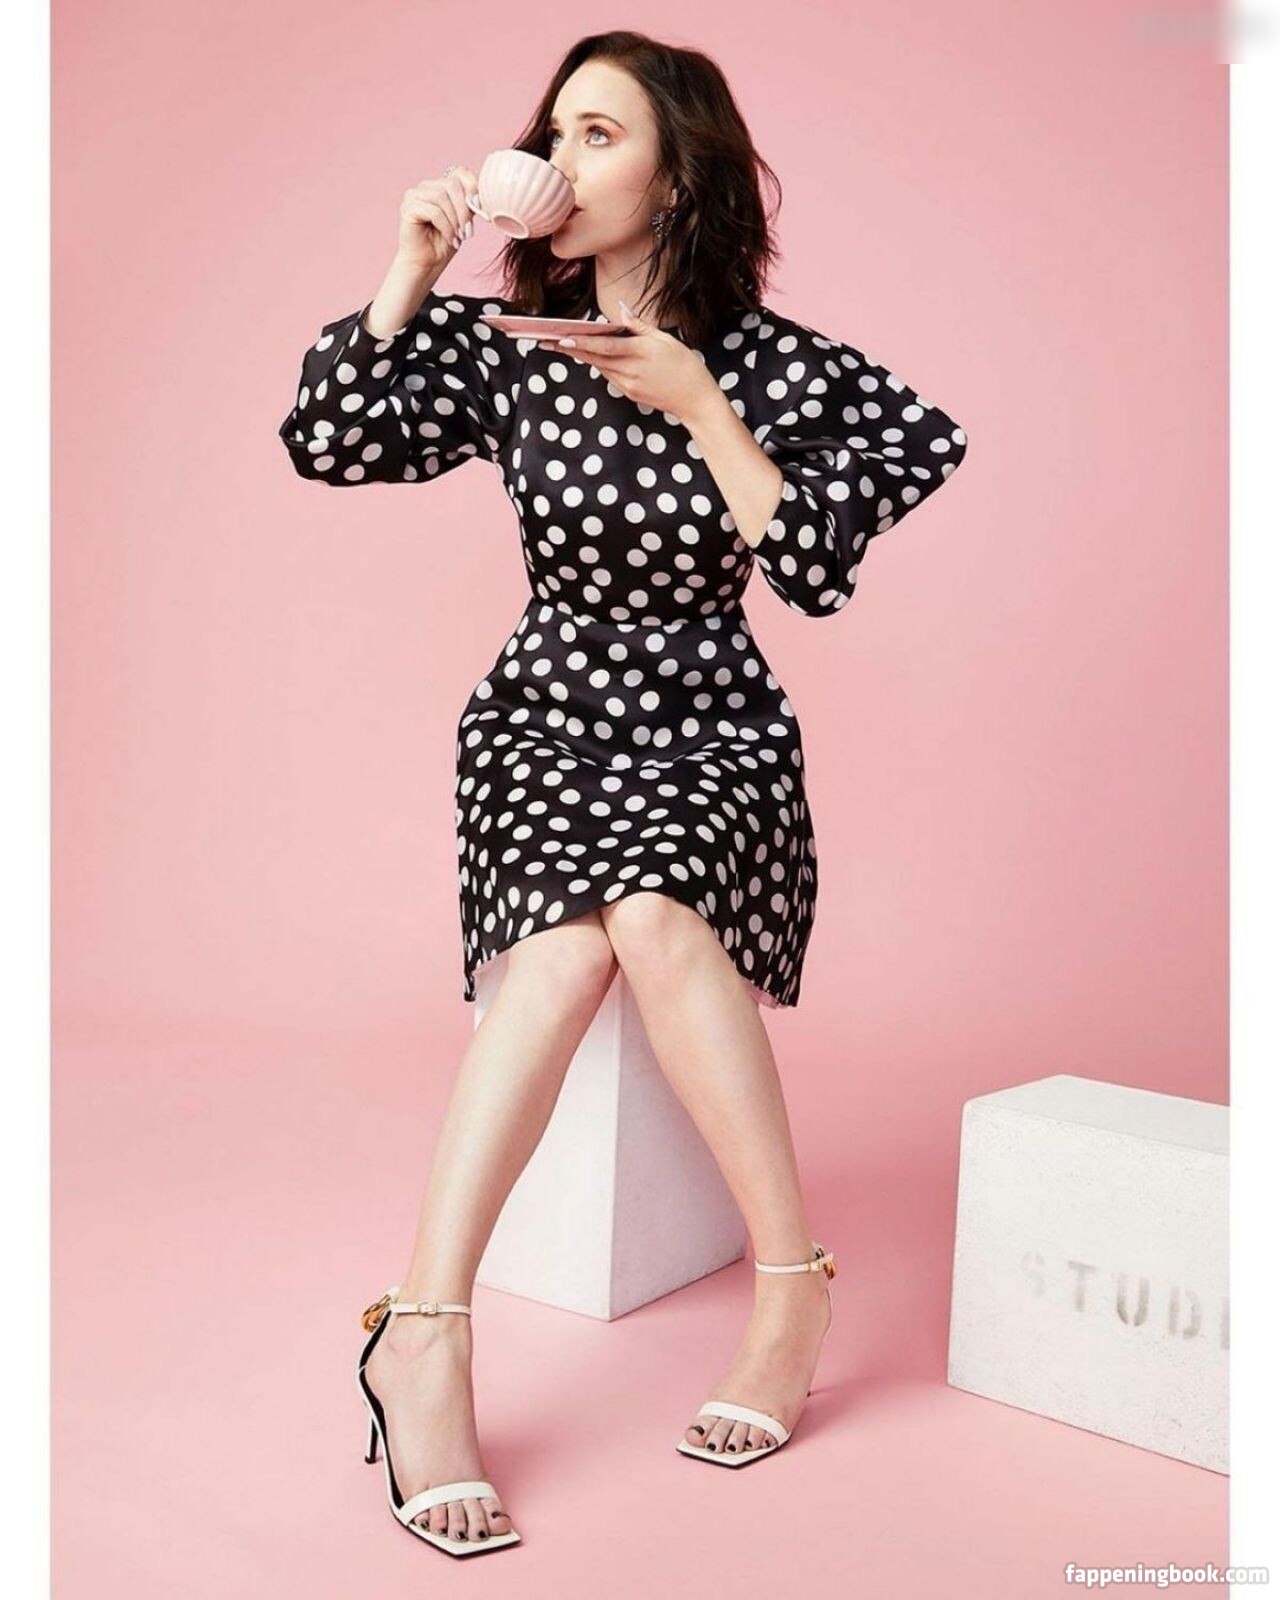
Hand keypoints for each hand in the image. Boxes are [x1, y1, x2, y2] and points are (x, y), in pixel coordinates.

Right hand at [394, 167, 479, 273]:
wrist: (426, 265)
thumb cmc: (444, 244)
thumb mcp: (464, 220)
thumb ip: (470, 204)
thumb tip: (479, 197)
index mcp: (440, 185)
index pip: (459, 172)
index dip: (473, 188)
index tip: (480, 210)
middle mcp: (425, 186)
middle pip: (452, 184)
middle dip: (465, 209)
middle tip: (468, 231)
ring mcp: (414, 195)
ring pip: (442, 197)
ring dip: (455, 220)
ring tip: (459, 236)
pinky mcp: (408, 208)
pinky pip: (434, 211)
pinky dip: (446, 227)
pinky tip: (450, 239)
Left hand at [536, 303, 723, 425]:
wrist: (695, 400)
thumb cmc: (685, 366)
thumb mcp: (665, 339)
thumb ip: (639, 326)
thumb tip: (621, 310)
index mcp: (639, 353)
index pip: (604, 348)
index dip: (581, 344)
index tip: (561, 339)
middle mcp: (630, 371)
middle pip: (594, 358)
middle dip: (570, 349)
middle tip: (546, 340)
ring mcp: (628, 385)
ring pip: (599, 367)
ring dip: (581, 356)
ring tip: (561, 344)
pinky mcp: (629, 393)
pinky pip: (609, 375)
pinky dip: (599, 364)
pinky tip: (589, 356)